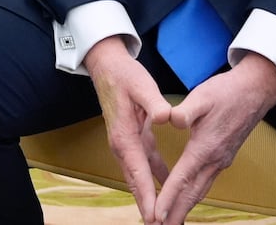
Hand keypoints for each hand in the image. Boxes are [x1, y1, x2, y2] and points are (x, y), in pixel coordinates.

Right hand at [84, 36, 171, 223]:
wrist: (107, 66)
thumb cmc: (125, 75)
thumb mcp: (142, 85)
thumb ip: (154, 102)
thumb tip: (166, 118)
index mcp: (124, 136)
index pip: (138, 172)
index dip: (147, 195)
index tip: (154, 216)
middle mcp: (122, 145)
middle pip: (136, 182)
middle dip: (147, 206)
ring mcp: (126, 144)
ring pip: (139, 177)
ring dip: (149, 197)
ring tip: (162, 218)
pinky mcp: (133, 139)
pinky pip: (145, 165)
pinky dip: (154, 179)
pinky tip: (167, 187)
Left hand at [151, 53, 275, 224]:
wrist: (255, 92)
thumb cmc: (226, 92)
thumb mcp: (202, 96)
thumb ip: (185, 110)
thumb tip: (170, 119)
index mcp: (205, 147)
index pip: (183, 178)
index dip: (168, 198)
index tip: (156, 214)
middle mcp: (214, 160)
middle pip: (192, 193)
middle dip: (176, 213)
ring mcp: (221, 161)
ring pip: (200, 191)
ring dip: (185, 208)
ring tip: (170, 221)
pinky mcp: (223, 158)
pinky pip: (205, 183)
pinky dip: (193, 195)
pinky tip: (186, 198)